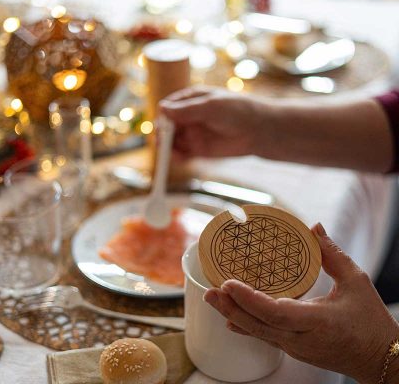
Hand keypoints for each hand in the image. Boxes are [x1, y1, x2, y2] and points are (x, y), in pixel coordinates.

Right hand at [160, 86, 272, 158]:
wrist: (258, 130)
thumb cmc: (238, 111)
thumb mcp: (211, 107)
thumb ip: (187, 110)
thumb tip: (162, 109)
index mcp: (191, 100)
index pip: (169, 108)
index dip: (163, 117)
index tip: (162, 126)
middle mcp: (190, 117)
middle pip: (168, 126)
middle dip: (163, 134)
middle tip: (162, 141)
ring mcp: (194, 134)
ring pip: (173, 142)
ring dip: (168, 147)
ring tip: (170, 151)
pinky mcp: (199, 150)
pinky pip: (183, 155)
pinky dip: (177, 157)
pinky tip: (178, 158)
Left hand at [204, 223, 398, 383]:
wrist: (380, 360)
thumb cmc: (370, 322)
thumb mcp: (356, 282)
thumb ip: (332, 254)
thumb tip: (314, 227)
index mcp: (318, 321)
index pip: (276, 313)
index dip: (249, 300)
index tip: (228, 284)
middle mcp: (301, 339)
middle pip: (258, 324)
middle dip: (230, 307)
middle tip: (208, 291)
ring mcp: (295, 347)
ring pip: (257, 332)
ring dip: (233, 314)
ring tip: (211, 299)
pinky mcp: (293, 348)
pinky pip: (264, 337)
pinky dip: (245, 327)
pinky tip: (229, 320)